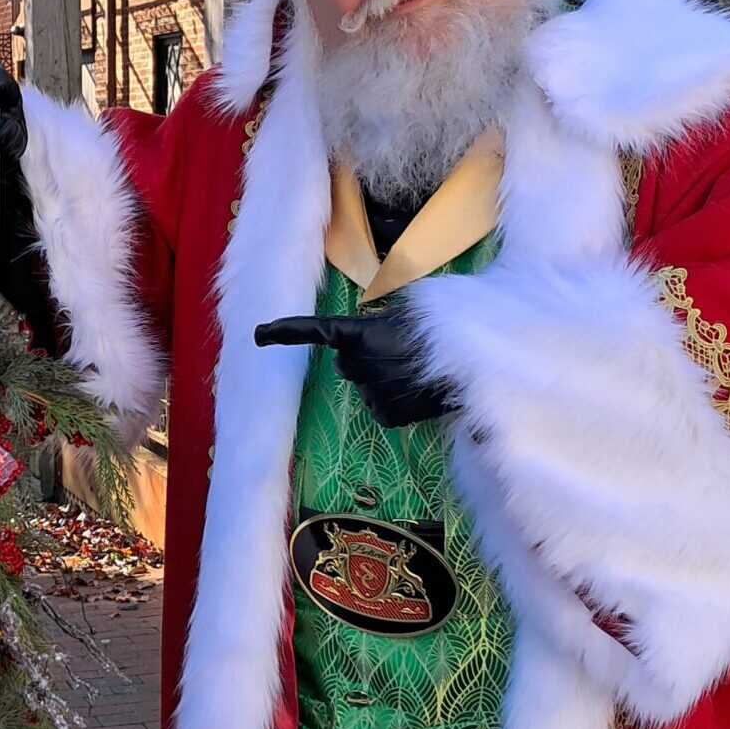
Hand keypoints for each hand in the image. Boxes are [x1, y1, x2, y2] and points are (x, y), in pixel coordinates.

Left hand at [255, 310, 455, 427]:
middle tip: (394, 352)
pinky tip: (414, 390)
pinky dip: (392, 400)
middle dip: (361, 359)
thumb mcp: (409, 314)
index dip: (286, 331)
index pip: (315, 330)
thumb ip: (379, 325)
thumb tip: (370, 338)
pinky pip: (380, 407)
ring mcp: (371, 392)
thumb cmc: (441, 333)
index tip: (259, 334)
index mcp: (360, 335)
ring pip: (364, 386)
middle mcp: (358, 364)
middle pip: (345, 364)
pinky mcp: (386, 415)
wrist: (470, 367)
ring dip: (379, 379)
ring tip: (411, 371)